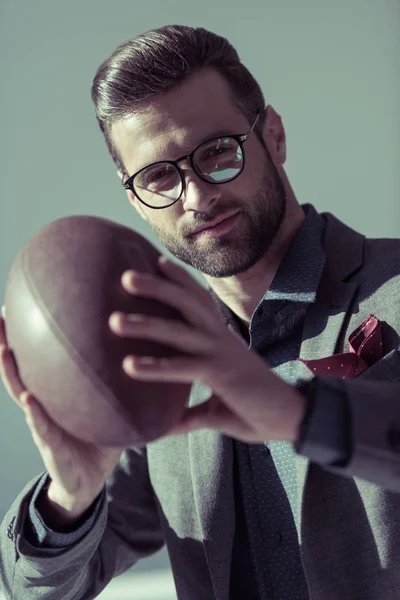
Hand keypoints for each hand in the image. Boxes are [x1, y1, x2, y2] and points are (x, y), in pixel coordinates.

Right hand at [0, 306, 123, 508]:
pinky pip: (41, 427)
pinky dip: (34, 413)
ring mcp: (44, 422)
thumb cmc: (99, 439)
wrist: (89, 481)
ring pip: (20, 391)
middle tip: (1, 312)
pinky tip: (29, 398)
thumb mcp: (110, 406)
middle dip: (8, 340)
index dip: (34, 330)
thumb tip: (155, 350)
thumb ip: (123, 382)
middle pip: (22, 365)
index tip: (30, 300)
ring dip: (9, 370)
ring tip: (3, 347)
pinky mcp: (50, 446)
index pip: (43, 355)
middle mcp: (45, 401)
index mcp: (59, 391)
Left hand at [109, 256, 305, 443]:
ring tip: (113, 320)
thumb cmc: (255, 409)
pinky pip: (182, 368)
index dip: (178, 280)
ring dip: (146, 323)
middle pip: (185, 304)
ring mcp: (220, 354)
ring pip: (178, 331)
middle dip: (156, 287)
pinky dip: (155, 367)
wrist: (292, 418)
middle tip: (125, 277)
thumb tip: (162, 428)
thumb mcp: (215, 409)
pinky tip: (129, 366)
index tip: (156, 262)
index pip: (197, 301)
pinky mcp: (220, 375)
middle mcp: (220, 339)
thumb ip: (187, 415)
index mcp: (221, 338)